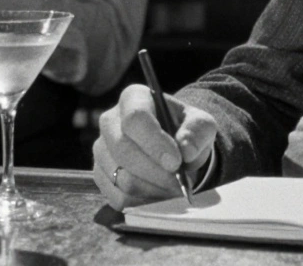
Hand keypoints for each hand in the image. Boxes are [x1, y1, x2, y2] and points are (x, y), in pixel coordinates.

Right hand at [93, 84, 216, 210]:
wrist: (175, 150)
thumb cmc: (185, 132)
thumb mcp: (201, 125)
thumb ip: (197, 132)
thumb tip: (186, 151)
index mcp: (133, 98)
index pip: (135, 118)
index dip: (154, 143)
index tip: (176, 162)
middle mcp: (110, 121)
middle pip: (124, 150)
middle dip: (156, 172)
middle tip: (179, 182)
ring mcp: (101, 150)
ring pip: (121, 178)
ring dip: (152, 189)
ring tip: (173, 189)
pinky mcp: (100, 176)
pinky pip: (117, 197)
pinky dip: (143, 203)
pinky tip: (159, 195)